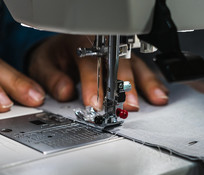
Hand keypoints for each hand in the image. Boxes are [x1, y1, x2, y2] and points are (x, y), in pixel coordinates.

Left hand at [27, 34, 168, 110]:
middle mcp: (103, 45)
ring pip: (135, 65)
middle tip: (128, 105)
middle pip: (118, 62)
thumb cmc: (55, 58)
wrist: (62, 48)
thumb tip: (65, 92)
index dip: (92, 84)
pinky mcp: (129, 62)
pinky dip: (153, 83)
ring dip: (145, 84)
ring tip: (156, 99)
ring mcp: (118, 53)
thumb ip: (51, 78)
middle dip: (124, 84)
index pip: (89, 62)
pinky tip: (160, 94)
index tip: (95, 103)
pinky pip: (144, 70)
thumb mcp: (43, 64)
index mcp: (79, 41)